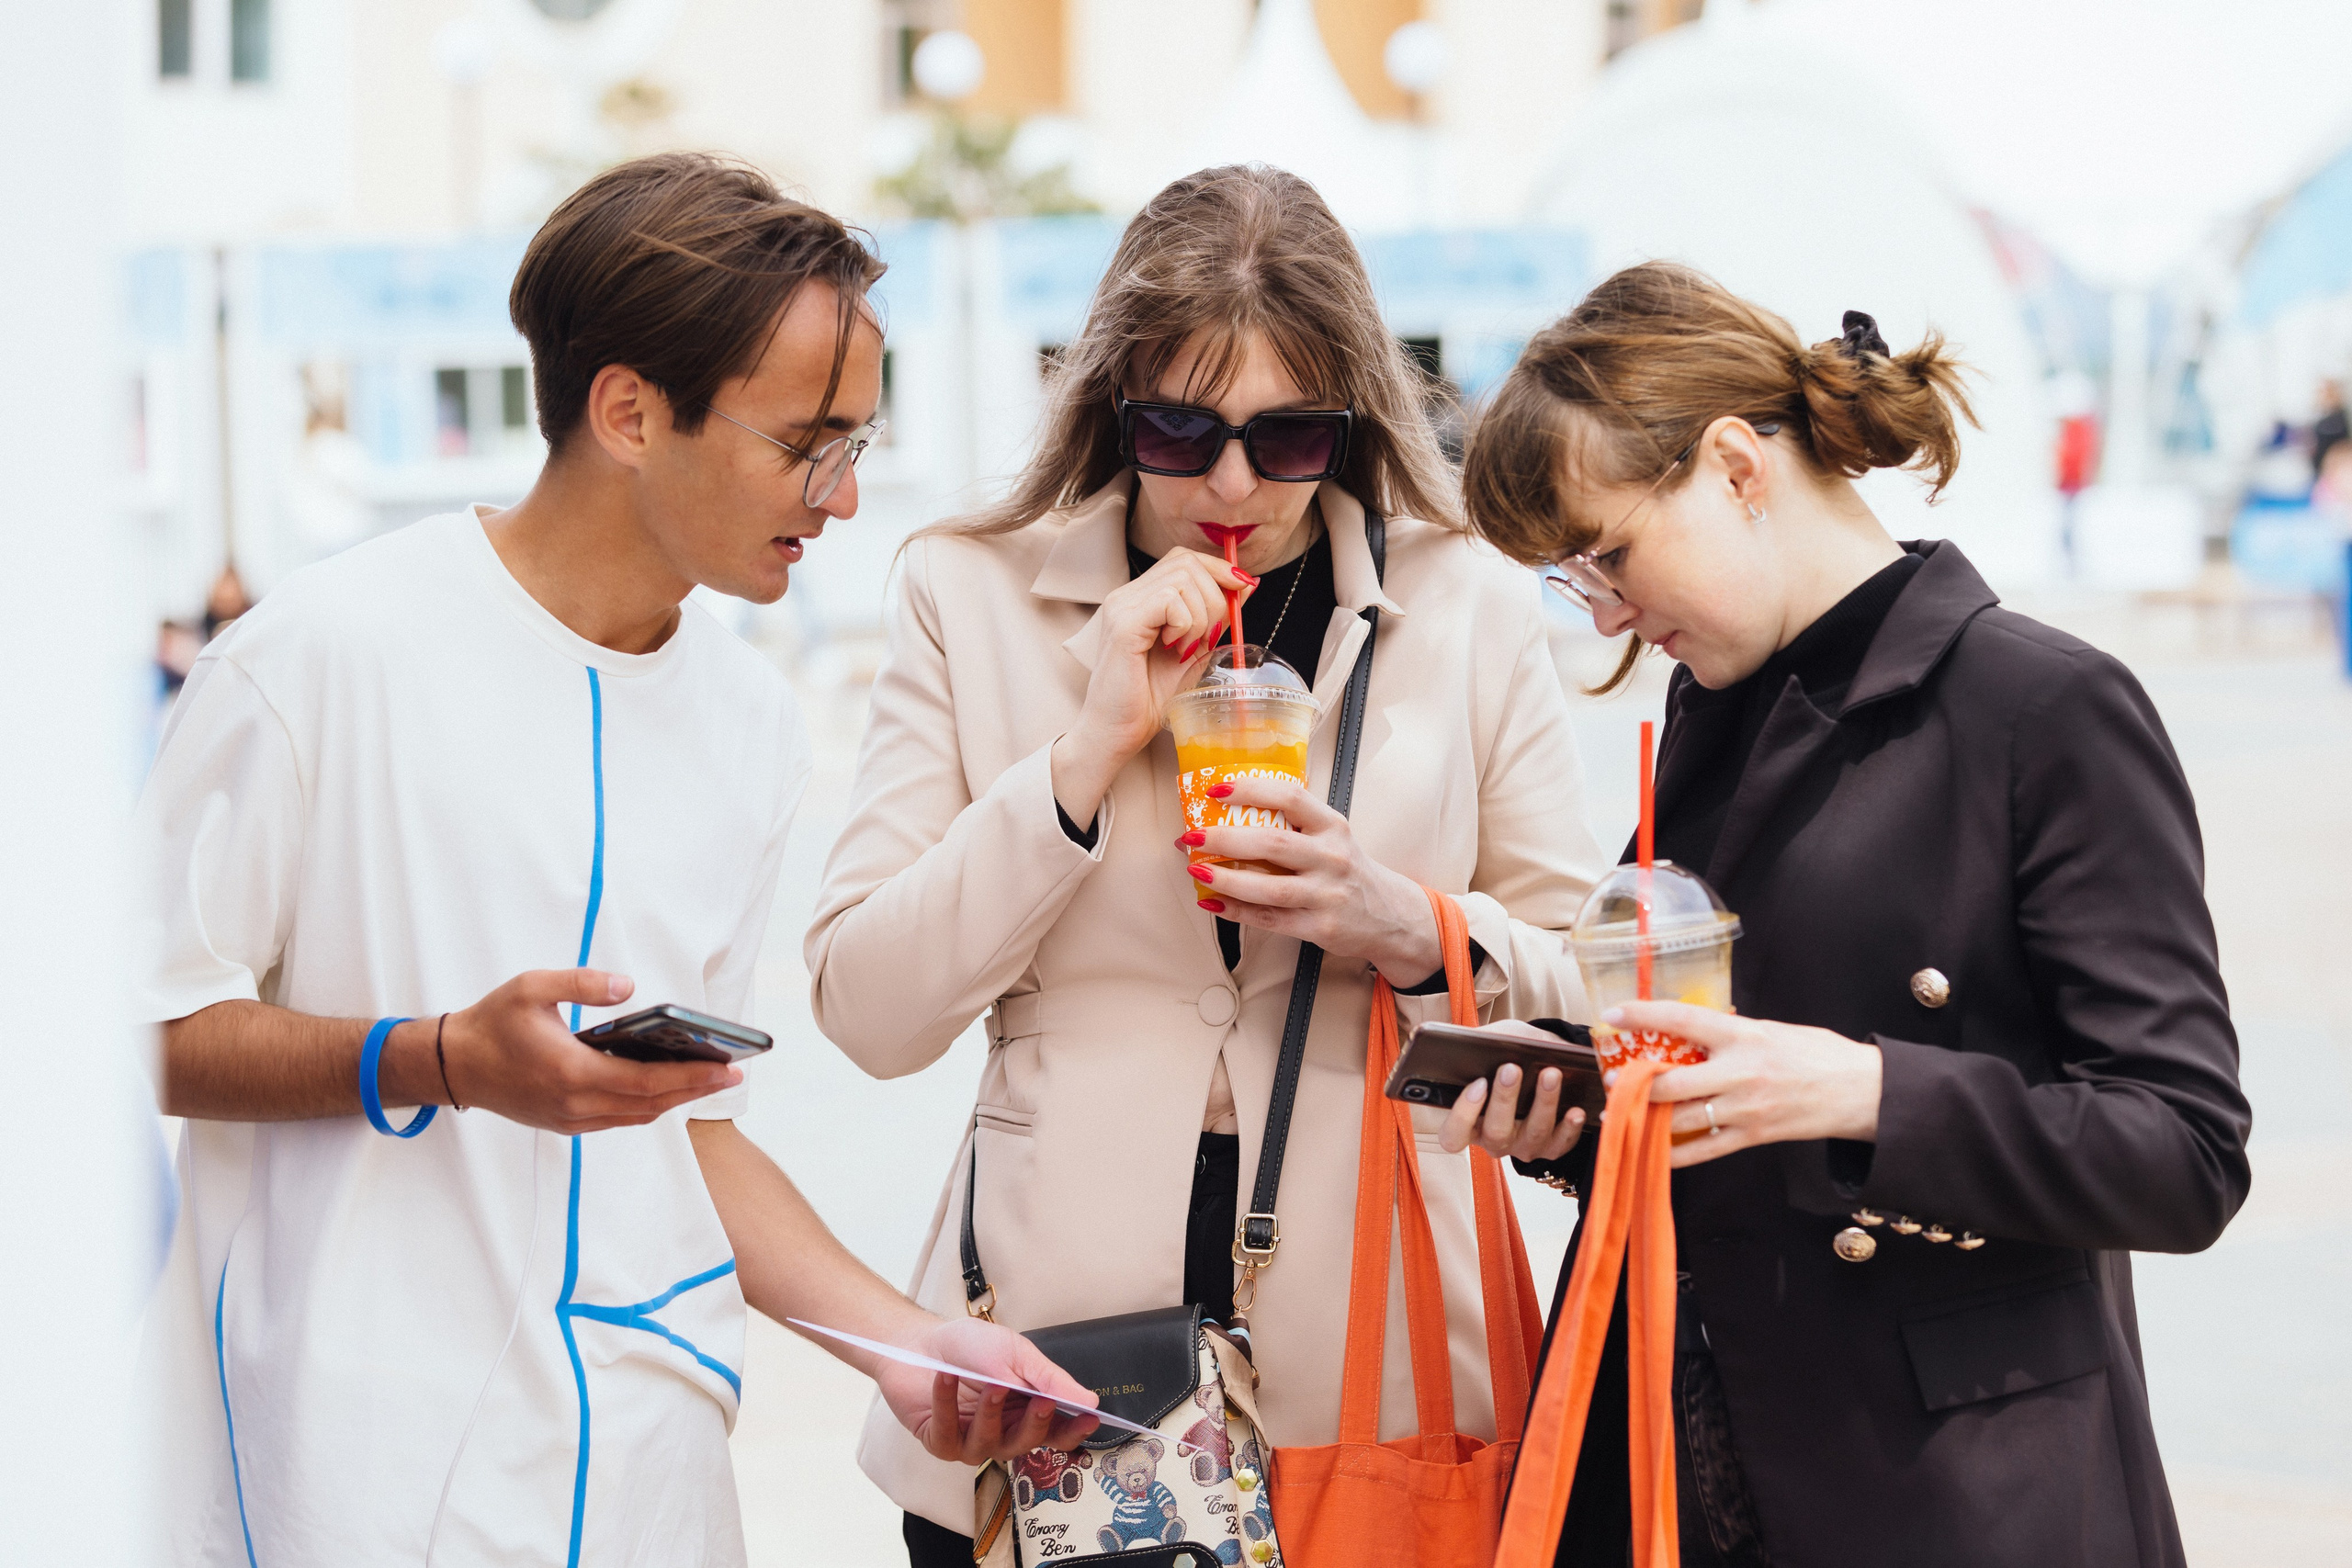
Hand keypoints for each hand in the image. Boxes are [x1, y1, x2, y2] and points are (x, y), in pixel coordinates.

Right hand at [405, 969, 742, 1134]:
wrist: (452, 1065)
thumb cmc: (492, 1022)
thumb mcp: (532, 987)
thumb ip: (582, 983)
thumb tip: (627, 986)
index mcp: (571, 1072)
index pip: (647, 1082)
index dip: (691, 1077)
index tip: (728, 1069)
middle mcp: (574, 1104)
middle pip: (651, 1104)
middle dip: (695, 1089)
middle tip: (734, 1074)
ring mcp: (569, 1120)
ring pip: (636, 1116)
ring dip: (674, 1101)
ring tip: (707, 1078)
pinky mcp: (564, 1124)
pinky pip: (617, 1119)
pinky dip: (647, 1106)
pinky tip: (666, 1087)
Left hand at [877, 1317, 1101, 1464]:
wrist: (920, 1342)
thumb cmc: (970, 1347)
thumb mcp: (1015, 1353)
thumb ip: (1048, 1378)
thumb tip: (1088, 1399)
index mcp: (1026, 1411)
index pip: (1057, 1432)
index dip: (1075, 1430)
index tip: (1090, 1418)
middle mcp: (1001, 1433)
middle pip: (1026, 1443)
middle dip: (1035, 1423)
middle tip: (1040, 1401)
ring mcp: (970, 1442)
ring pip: (988, 1443)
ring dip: (990, 1413)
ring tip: (991, 1384)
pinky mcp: (940, 1442)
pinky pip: (947, 1432)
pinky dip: (946, 1403)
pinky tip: (946, 1378)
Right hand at [1052, 548, 1254, 821]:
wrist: (1118, 733)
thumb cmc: (1150, 698)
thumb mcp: (1195, 650)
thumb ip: (1215, 616)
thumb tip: (1247, 582)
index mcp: (1140, 598)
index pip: (1184, 558)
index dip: (1218, 568)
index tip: (1242, 590)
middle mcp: (1126, 595)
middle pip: (1187, 562)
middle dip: (1215, 597)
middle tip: (1207, 638)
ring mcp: (1121, 606)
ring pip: (1183, 578)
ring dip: (1201, 616)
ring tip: (1186, 649)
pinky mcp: (1122, 624)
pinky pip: (1170, 600)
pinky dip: (1186, 624)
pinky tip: (1174, 649)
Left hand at [1180, 774, 1441, 981]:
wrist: (1390, 916)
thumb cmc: (1348, 870)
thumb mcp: (1332, 837)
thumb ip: (1293, 825)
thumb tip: (1226, 815)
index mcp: (1332, 826)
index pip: (1290, 797)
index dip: (1250, 790)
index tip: (1216, 789)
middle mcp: (1332, 858)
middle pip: (1272, 843)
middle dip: (1225, 839)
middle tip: (1191, 835)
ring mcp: (1326, 895)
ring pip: (1268, 888)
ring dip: (1225, 879)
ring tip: (1196, 871)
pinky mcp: (1320, 927)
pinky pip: (1270, 920)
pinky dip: (1237, 912)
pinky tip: (1213, 903)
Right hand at [1435, 1023, 1589, 1161]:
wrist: (1540, 1062)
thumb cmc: (1508, 1053)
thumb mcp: (1492, 1043)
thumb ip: (1483, 1043)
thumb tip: (1486, 1042)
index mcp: (1469, 1122)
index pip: (1453, 1135)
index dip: (1463, 1115)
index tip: (1478, 1082)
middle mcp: (1494, 1140)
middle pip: (1495, 1133)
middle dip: (1504, 1099)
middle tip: (1511, 1067)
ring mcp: (1523, 1147)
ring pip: (1532, 1134)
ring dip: (1543, 1103)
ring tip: (1551, 1073)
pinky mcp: (1551, 1148)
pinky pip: (1561, 1144)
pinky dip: (1569, 1127)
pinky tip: (1575, 1109)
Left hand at [1604, 1001, 1882, 1168]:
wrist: (1862, 1093)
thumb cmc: (1819, 1054)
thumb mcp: (1772, 1029)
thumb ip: (1731, 1032)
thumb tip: (1691, 1031)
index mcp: (1743, 1035)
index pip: (1682, 1019)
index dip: (1642, 1015)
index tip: (1613, 1013)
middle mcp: (1739, 1072)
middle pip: (1670, 1082)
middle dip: (1633, 1084)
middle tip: (1613, 1082)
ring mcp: (1744, 1109)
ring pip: (1678, 1119)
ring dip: (1645, 1118)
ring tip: (1624, 1114)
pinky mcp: (1752, 1137)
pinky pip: (1701, 1150)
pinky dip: (1673, 1152)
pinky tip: (1652, 1149)